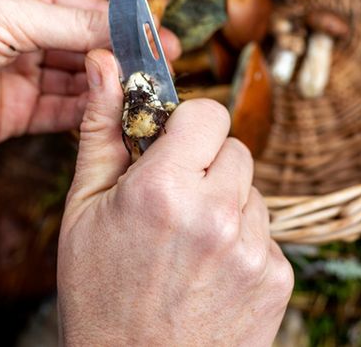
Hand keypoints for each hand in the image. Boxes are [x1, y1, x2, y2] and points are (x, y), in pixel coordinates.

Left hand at [0, 0, 179, 163]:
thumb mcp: (1, 17)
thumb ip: (69, 27)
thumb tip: (130, 26)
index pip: (92, 9)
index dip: (130, 25)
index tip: (169, 42)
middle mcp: (28, 32)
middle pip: (93, 47)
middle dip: (130, 60)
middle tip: (170, 76)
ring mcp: (21, 75)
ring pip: (83, 84)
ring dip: (115, 90)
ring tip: (152, 99)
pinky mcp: (12, 115)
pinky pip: (63, 115)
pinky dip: (91, 116)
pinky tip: (119, 118)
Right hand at [58, 50, 292, 345]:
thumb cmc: (100, 297)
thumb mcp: (84, 210)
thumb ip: (101, 129)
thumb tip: (105, 63)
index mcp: (163, 189)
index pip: (207, 113)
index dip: (187, 129)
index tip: (171, 148)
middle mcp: (215, 214)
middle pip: (234, 149)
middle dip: (206, 167)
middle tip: (174, 206)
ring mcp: (252, 248)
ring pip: (253, 191)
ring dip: (227, 206)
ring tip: (188, 248)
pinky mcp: (277, 276)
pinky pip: (266, 234)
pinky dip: (243, 245)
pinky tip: (210, 274)